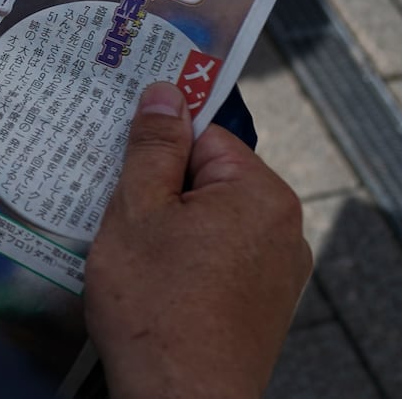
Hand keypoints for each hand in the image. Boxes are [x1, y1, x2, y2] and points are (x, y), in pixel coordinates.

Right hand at [85, 83, 310, 398]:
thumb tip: (166, 92)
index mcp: (261, 194)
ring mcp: (277, 272)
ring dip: (170, 229)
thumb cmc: (157, 310)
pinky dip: (186, 262)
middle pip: (208, 178)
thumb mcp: (137, 211)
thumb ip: (152, 147)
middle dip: (160, 190)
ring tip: (133, 258)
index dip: (155, 148)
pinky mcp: (263, 306)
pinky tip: (155, 286)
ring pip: (210, 221)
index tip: (119, 162)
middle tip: (118, 215)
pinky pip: (219, 259)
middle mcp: (283, 228)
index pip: (202, 135)